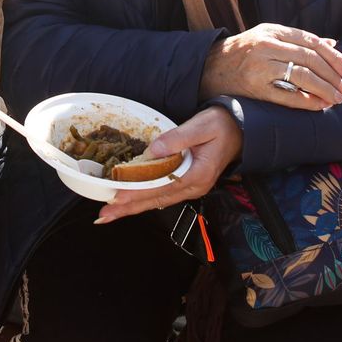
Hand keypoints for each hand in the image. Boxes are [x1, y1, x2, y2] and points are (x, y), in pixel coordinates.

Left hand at [95, 106, 241, 222]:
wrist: (238, 129)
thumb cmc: (220, 125)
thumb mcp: (202, 126)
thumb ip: (178, 138)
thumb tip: (153, 151)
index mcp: (198, 175)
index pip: (161, 186)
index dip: (137, 193)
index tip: (117, 197)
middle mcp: (194, 187)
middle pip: (156, 200)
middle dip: (129, 208)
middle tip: (104, 216)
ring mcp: (191, 188)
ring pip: (157, 200)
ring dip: (133, 207)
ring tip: (110, 214)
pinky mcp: (187, 184)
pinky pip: (162, 195)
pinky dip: (144, 200)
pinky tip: (129, 204)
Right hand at [199, 23, 341, 109]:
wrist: (208, 68)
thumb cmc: (243, 53)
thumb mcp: (268, 37)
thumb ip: (298, 40)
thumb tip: (333, 44)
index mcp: (272, 31)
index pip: (311, 41)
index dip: (335, 56)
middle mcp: (267, 45)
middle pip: (310, 59)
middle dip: (332, 76)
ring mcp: (260, 66)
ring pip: (302, 76)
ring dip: (324, 89)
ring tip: (336, 99)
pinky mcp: (254, 87)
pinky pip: (287, 95)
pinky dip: (307, 101)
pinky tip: (319, 106)